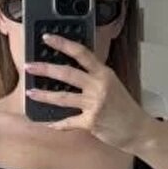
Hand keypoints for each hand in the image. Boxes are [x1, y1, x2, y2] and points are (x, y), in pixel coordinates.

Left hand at [24, 33, 152, 154]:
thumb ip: (95, 77)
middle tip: (29, 66)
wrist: (138, 129)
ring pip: (63, 97)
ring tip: (30, 93)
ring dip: (44, 96)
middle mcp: (99, 86)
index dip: (63, 44)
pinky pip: (68, 121)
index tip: (48, 38)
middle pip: (67, 74)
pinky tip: (48, 124)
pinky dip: (58, 124)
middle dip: (45, 69)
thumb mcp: (113, 85)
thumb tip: (72, 73)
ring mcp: (94, 104)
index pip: (81, 53)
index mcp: (104, 73)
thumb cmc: (125, 108)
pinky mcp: (91, 122)